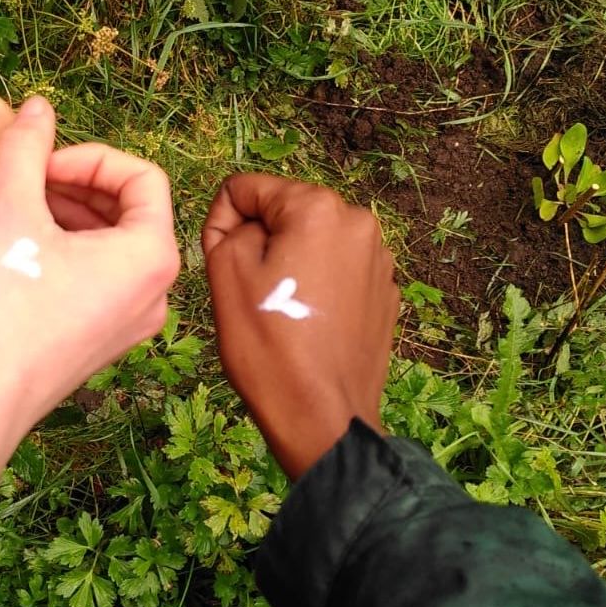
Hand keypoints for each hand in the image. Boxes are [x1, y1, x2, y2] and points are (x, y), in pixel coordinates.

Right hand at [0, 96, 179, 566]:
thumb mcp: (9, 212)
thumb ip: (25, 148)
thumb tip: (38, 108)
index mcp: (153, 256)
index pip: (142, 176)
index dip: (88, 157)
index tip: (39, 164)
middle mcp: (156, 293)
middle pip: (130, 210)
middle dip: (75, 184)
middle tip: (22, 181)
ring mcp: (131, 323)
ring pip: (110, 245)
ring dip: (67, 215)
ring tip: (14, 209)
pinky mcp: (102, 342)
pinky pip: (98, 278)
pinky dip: (66, 251)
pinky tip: (17, 249)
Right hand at [202, 173, 398, 480]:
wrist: (322, 417)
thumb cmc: (268, 346)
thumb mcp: (225, 272)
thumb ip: (227, 225)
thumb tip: (242, 220)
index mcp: (318, 208)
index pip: (248, 189)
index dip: (221, 221)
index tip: (220, 262)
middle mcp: (357, 223)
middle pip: (284, 213)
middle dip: (260, 241)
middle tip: (249, 291)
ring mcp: (378, 259)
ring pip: (311, 243)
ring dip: (288, 263)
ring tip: (278, 310)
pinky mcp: (386, 293)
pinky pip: (336, 272)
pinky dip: (316, 286)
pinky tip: (306, 323)